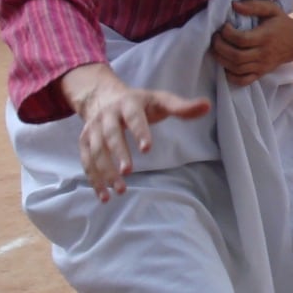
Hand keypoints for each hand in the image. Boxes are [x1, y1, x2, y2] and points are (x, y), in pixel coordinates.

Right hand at [64, 65, 209, 203]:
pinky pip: (87, 161)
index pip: (134, 117)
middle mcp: (107, 115)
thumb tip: (208, 106)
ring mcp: (93, 128)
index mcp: (128, 103)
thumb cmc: (140, 103)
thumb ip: (182, 107)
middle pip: (110, 134)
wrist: (102, 96)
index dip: (140, 131)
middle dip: (118, 153)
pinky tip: (104, 196)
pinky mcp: (85, 141)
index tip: (147, 148)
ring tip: (119, 191)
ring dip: (105, 171)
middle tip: (128, 172)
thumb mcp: (160, 100)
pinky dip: (93, 179)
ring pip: (96, 151)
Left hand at [211, 0, 292, 85]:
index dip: (227, 33)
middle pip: (236, 56)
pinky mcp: (261, 73)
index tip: (224, 26)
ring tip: (217, 48)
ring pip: (237, 69)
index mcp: (265, 36)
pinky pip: (243, 81)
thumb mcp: (271, 9)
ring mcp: (262, 66)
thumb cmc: (281, 23)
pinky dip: (231, 76)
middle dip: (219, 47)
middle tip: (215, 38)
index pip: (241, 39)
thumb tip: (233, 5)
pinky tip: (226, 65)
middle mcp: (263, 54)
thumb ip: (253, 5)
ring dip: (221, 59)